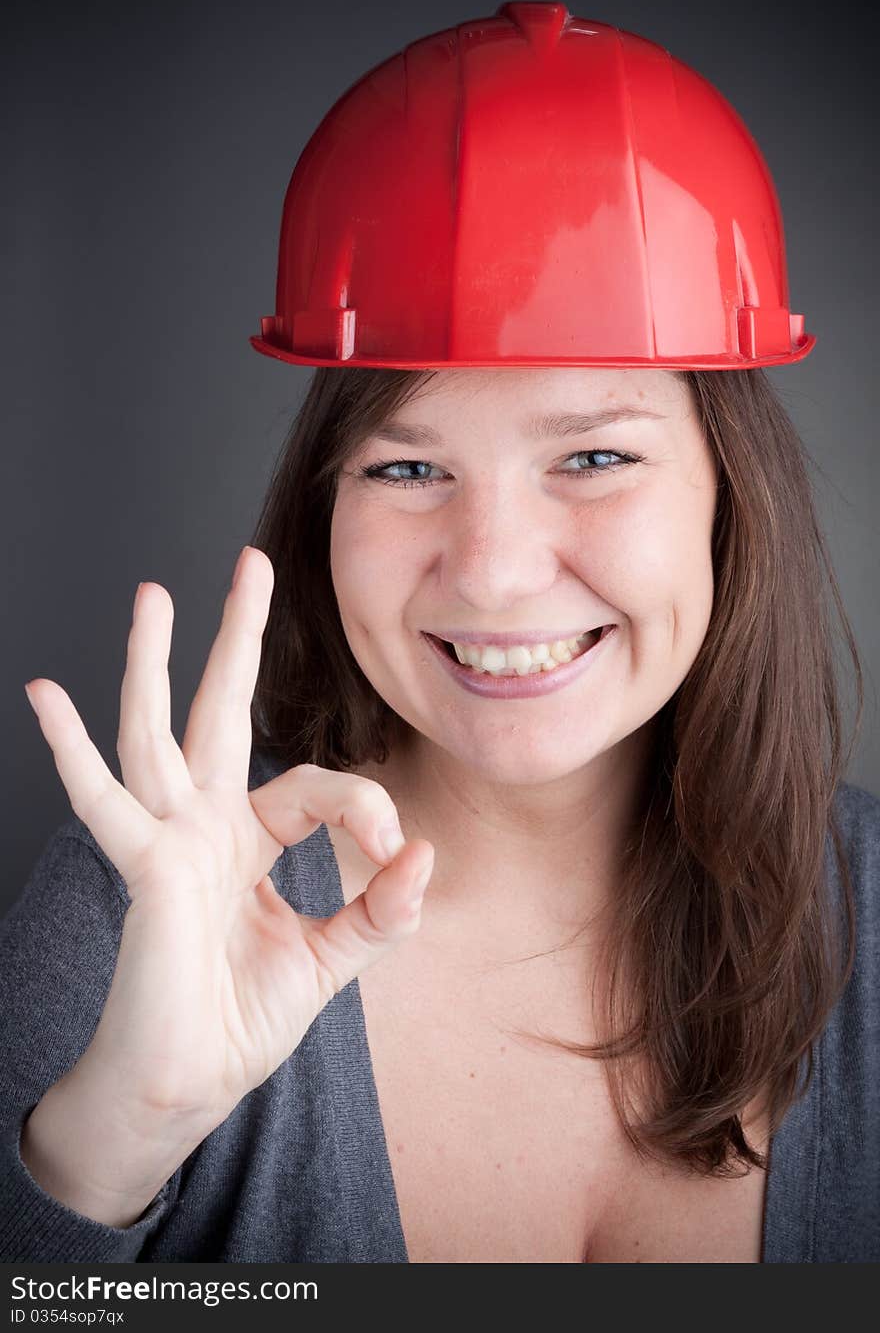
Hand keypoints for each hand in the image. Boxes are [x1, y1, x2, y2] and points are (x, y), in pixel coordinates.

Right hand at [24, 546, 433, 1133]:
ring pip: (157, 733)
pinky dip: (71, 750)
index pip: (314, 786)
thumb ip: (379, 912)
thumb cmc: (242, 1020)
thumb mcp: (330, 960)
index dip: (366, 810)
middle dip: (236, 638)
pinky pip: (103, 802)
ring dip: (152, 662)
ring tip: (151, 595)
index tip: (397, 856)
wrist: (187, 1086)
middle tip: (249, 566)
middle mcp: (205, 827)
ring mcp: (169, 841)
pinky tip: (47, 697)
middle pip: (222, 712)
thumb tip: (426, 856)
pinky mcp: (145, 869)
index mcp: (249, 840)